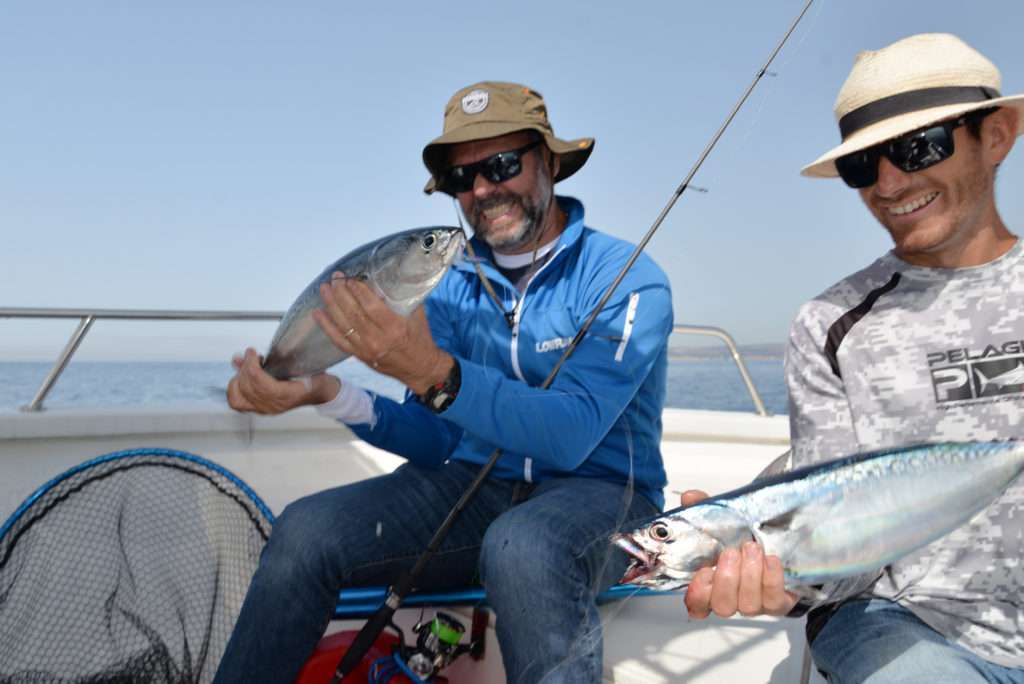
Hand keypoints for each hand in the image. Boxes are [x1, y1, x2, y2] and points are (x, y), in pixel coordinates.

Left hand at [227, 348, 339, 414]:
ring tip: (247, 367)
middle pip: (248, 388)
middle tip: (251, 355)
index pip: (261, 384)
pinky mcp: (260, 409)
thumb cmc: (315, 378)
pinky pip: (237, 403)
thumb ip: (283, 357)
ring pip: (239, 397)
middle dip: (245, 368)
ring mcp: (266, 409)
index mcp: (288, 395)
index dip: (252, 365)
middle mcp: (275, 405)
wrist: (321, 394)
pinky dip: (234, 389)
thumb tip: (255, 351)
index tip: (252, 352)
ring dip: (238, 379)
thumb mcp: (307, 365)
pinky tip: (240, 378)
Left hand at [313, 274, 452, 393]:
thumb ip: (401, 298)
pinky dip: (327, 326)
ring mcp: (366, 349)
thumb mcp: (417, 315)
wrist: (420, 368)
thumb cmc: (420, 338)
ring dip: (331, 305)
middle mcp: (378, 340)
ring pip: (343, 325)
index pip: (372, 306)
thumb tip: (383, 279)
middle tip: (335, 278)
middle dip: (341, 293)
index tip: (350, 278)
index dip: (359, 291)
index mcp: (395, 328)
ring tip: (324, 289)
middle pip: (354, 313)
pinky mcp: (359, 356)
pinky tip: (318, 313)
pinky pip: (339, 340)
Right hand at [680, 489, 798, 618]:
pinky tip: (771, 559)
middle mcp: (732, 599)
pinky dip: (771, 578)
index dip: (697, 595)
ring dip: (749, 574)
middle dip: (726, 579)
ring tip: (753, 548)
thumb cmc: (744, 536)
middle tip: (731, 552)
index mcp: (711, 584)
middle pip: (722, 606)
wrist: (781, 543)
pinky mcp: (778, 603)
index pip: (696, 605)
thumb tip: (690, 497)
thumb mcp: (722, 520)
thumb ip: (703, 508)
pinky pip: (773, 599)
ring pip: (748, 605)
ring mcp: (755, 604)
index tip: (704, 573)